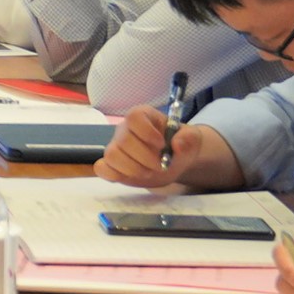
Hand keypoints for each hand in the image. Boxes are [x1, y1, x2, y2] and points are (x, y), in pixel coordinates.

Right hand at [96, 110, 226, 189]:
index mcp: (143, 117)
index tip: (162, 144)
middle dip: (144, 158)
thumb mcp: (192, 139)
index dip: (146, 132)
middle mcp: (125, 129)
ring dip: (132, 169)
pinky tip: (131, 176)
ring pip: (111, 155)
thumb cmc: (179, 145)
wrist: (172, 162)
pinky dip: (114, 175)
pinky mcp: (111, 165)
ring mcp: (115, 147)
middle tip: (160, 166)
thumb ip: (189, 139)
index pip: (134, 117)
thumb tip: (178, 145)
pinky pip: (102, 168)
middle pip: (123, 140)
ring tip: (148, 172)